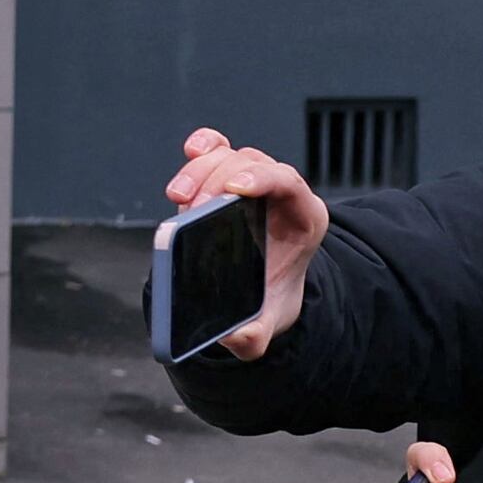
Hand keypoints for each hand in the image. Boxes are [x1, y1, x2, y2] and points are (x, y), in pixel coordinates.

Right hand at [162, 131, 328, 359]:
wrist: (262, 288)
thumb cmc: (268, 298)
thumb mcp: (268, 322)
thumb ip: (256, 336)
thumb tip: (236, 336)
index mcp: (304, 218)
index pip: (289, 182)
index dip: (262, 178)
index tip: (234, 190)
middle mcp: (281, 192)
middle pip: (250, 164)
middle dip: (217, 181)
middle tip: (191, 210)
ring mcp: (252, 179)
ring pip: (227, 155)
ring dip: (199, 171)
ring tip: (178, 199)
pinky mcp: (226, 174)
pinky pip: (217, 147)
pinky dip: (203, 145)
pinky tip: (190, 151)